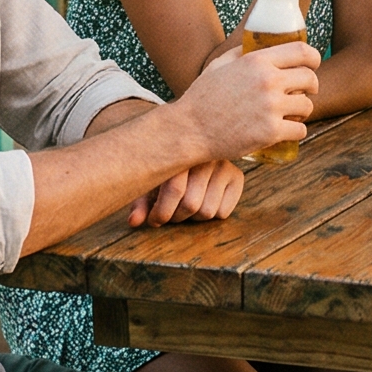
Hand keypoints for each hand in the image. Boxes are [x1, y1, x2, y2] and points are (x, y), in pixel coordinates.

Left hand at [127, 160, 245, 226]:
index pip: (174, 189)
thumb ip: (141, 202)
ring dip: (193, 218)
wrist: (195, 149)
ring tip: (186, 206)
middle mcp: (206, 156)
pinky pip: (223, 212)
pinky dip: (211, 214)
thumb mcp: (151, 183)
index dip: (161, 212)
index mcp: (181, 151)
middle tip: (169, 215)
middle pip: (191, 204)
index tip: (154, 220)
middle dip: (176, 217)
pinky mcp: (237, 177)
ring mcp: (224, 165)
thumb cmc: (167, 172)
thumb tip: (133, 222)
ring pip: (206, 211)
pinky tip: (204, 201)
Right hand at [177, 38, 320, 161]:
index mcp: (257, 61)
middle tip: (303, 94)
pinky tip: (287, 131)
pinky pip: (301, 130)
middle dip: (311, 87)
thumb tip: (258, 46)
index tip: (313, 66)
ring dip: (303, 111)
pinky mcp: (271, 132)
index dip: (313, 58)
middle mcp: (268, 81)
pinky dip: (297, 132)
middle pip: (310, 79)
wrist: (189, 129)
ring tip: (291, 114)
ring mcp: (271, 107)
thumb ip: (242, 54)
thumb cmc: (202, 97)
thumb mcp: (219, 64)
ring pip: (307, 106)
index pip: (302, 52)